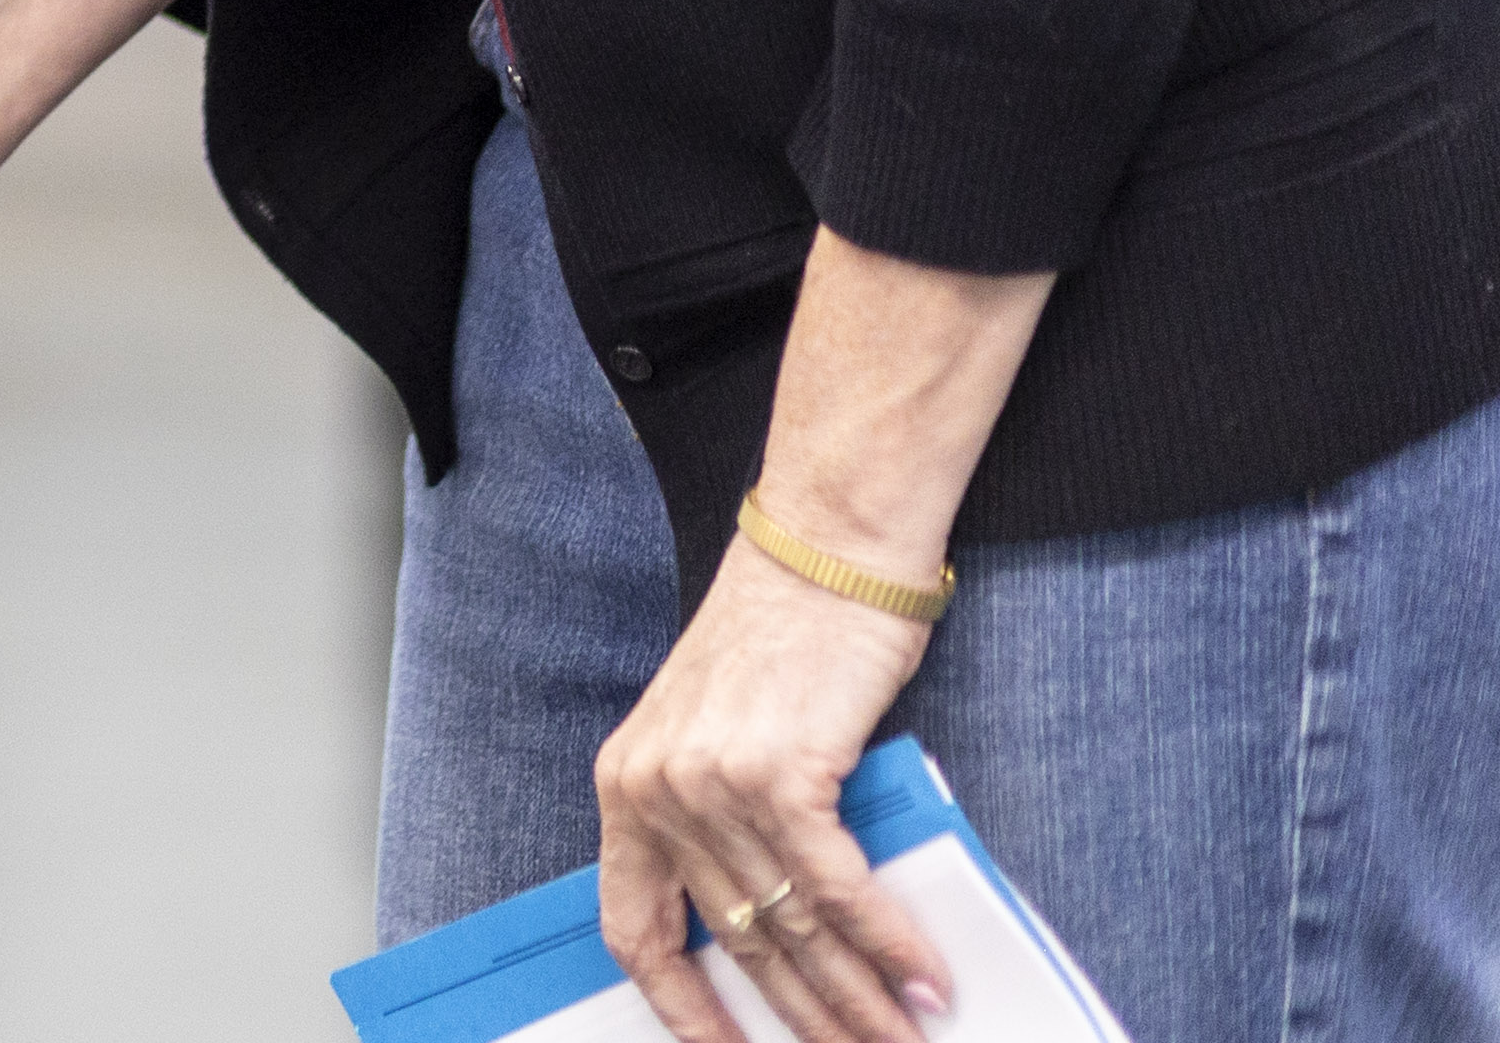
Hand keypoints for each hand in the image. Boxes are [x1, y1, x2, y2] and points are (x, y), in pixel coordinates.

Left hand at [595, 550, 947, 1042]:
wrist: (823, 556)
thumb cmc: (782, 642)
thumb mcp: (718, 736)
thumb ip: (727, 824)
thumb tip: (790, 929)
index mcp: (626, 786)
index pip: (634, 929)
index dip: (680, 1007)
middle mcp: (655, 790)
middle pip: (733, 945)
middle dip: (800, 1020)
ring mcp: (712, 784)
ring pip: (792, 930)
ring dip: (857, 1001)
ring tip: (901, 1041)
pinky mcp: (780, 775)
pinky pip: (839, 890)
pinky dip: (889, 946)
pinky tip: (924, 984)